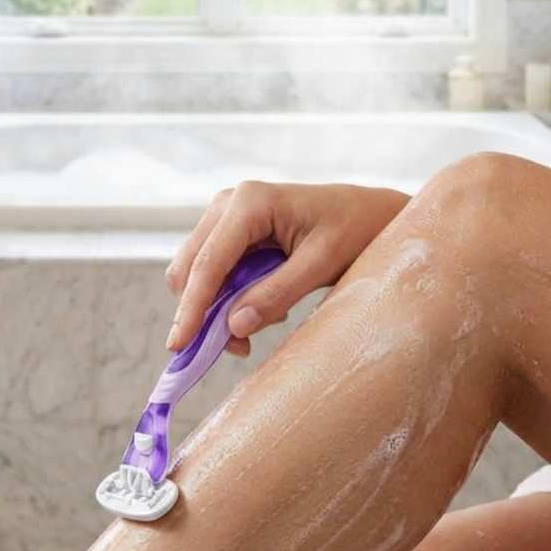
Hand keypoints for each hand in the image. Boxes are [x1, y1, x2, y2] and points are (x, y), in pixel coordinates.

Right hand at [164, 181, 409, 354]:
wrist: (373, 213)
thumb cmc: (356, 230)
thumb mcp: (322, 265)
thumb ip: (276, 294)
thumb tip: (233, 327)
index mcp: (251, 202)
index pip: (208, 263)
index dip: (191, 308)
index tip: (178, 346)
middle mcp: (229, 202)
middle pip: (191, 266)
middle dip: (201, 311)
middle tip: (236, 348)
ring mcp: (227, 214)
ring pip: (196, 271)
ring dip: (216, 306)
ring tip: (258, 325)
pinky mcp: (231, 230)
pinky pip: (213, 271)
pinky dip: (227, 296)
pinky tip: (260, 304)